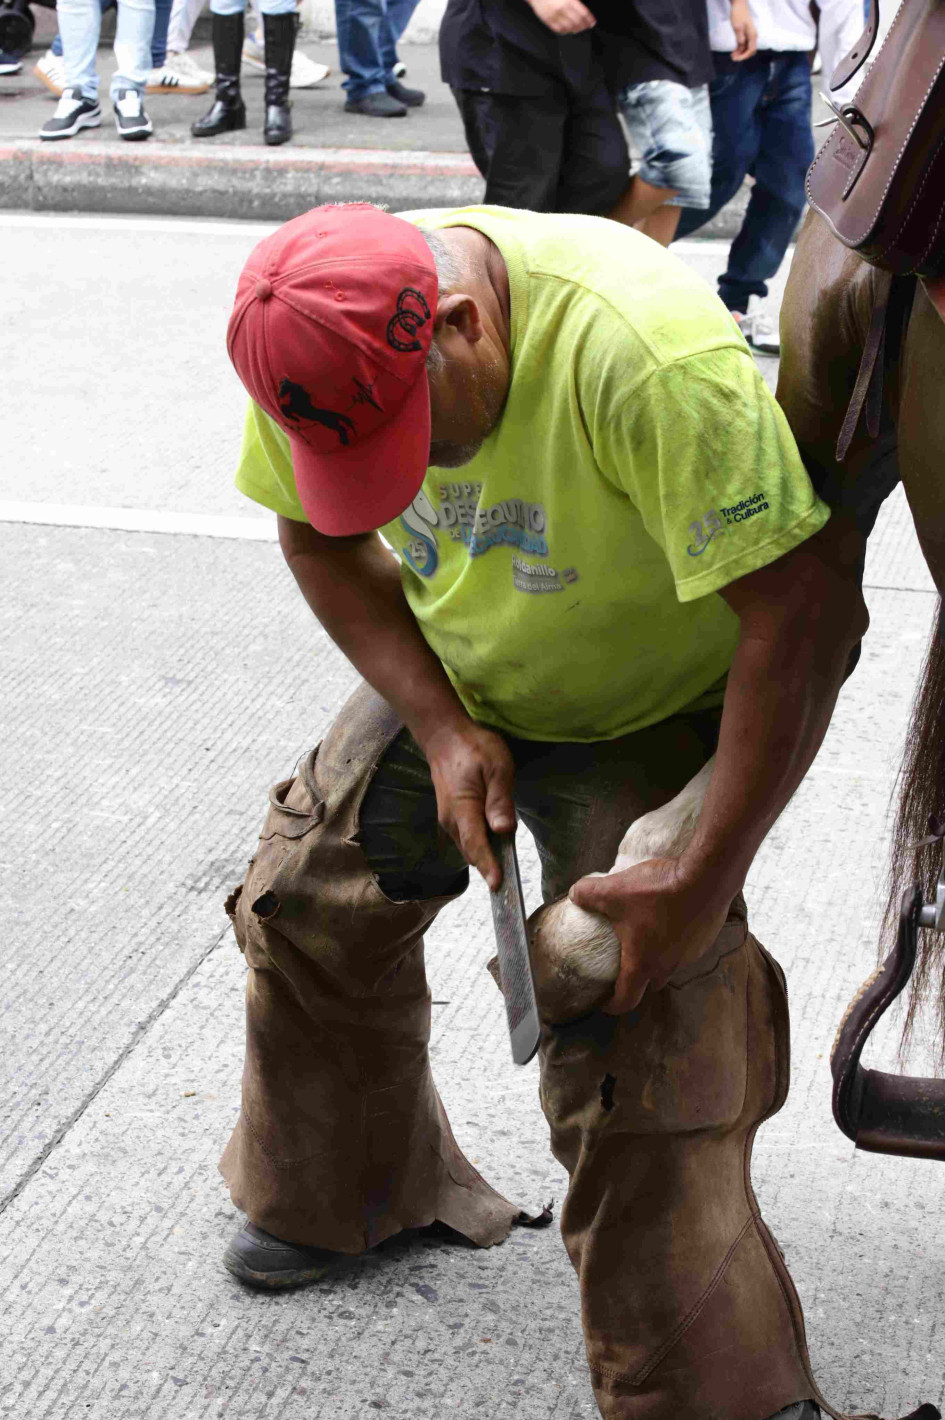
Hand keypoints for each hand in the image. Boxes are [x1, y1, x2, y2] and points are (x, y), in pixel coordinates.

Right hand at [422, 722, 515, 889]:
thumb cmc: (474, 747)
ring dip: (486, 858)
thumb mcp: (497, 766)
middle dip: (490, 868)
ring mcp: (449, 820)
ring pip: (469, 847)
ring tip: (506, 868)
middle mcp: (451, 820)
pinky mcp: (452, 818)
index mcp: (463, 807)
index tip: (499, 885)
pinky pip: (467, 838)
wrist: (444, 737)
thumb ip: (500, 799)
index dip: (488, 866)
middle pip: (473, 852)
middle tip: (512, 885)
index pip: (476, 844)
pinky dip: (481, 846)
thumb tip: (503, 830)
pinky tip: (495, 843)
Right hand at [525, 0, 595, 34]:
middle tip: (586, 26)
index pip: (583, 13)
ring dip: (575, 29)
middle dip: (584, 25)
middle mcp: (562, 9)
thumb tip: (582, 10)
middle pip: (577, 22)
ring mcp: (555, 16)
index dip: (589, 19)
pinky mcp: (548, 20)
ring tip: (578, 29)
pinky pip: (559, 30)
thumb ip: (574, 1)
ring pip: (569, 28)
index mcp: (569, 0)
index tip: (592, 22)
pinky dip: (565, 31)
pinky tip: (568, 29)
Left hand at [568, 857, 730, 1012]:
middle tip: (621, 965)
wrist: (707, 878)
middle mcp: (668, 965)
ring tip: (645, 936)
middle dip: (635, 979)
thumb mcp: (614, 891)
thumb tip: (575, 894)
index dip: (611, 1005)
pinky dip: (675, 938)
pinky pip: (685, 946)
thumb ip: (588, 894)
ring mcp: (690, 953)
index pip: (626, 999)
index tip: (603, 1001)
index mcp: (643, 963)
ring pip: (669, 964)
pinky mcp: (705, 938)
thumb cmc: (659, 891)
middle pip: (649, 983)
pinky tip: (669, 916)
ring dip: (657, 956)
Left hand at [730, 0, 756, 58]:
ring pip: (746, 49)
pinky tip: (733, 52)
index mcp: (752, 35)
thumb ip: (740, 37)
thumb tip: (741, 46)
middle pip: (750, 51)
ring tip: (732, 56)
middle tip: (733, 58)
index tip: (736, 59)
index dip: (744, 56)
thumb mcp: (737, 27)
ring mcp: (749, 35)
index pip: (751, 50)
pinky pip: (743, 45)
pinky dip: (739, 49)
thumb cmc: (738, 14)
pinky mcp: (745, 34)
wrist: (739, 5)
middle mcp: (752, 36)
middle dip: (742, 56)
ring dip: (740, 53)